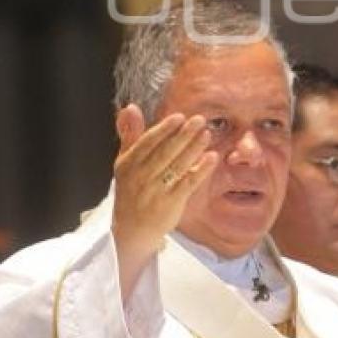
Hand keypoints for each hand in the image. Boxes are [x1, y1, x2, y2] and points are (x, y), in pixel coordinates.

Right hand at [111, 105, 217, 298]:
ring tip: (207, 134)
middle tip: (200, 120)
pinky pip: (188, 183)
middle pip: (165, 153)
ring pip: (177, 166)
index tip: (179, 117)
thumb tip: (130, 107)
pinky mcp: (171, 204)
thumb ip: (130, 134)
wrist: (131, 230)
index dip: (164, 130)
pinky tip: (212, 157)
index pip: (147, 143)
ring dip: (194, 149)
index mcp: (128, 164)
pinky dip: (200, 170)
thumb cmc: (131, 190)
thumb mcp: (125, 162)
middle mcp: (141, 177)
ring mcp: (156, 191)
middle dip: (183, 135)